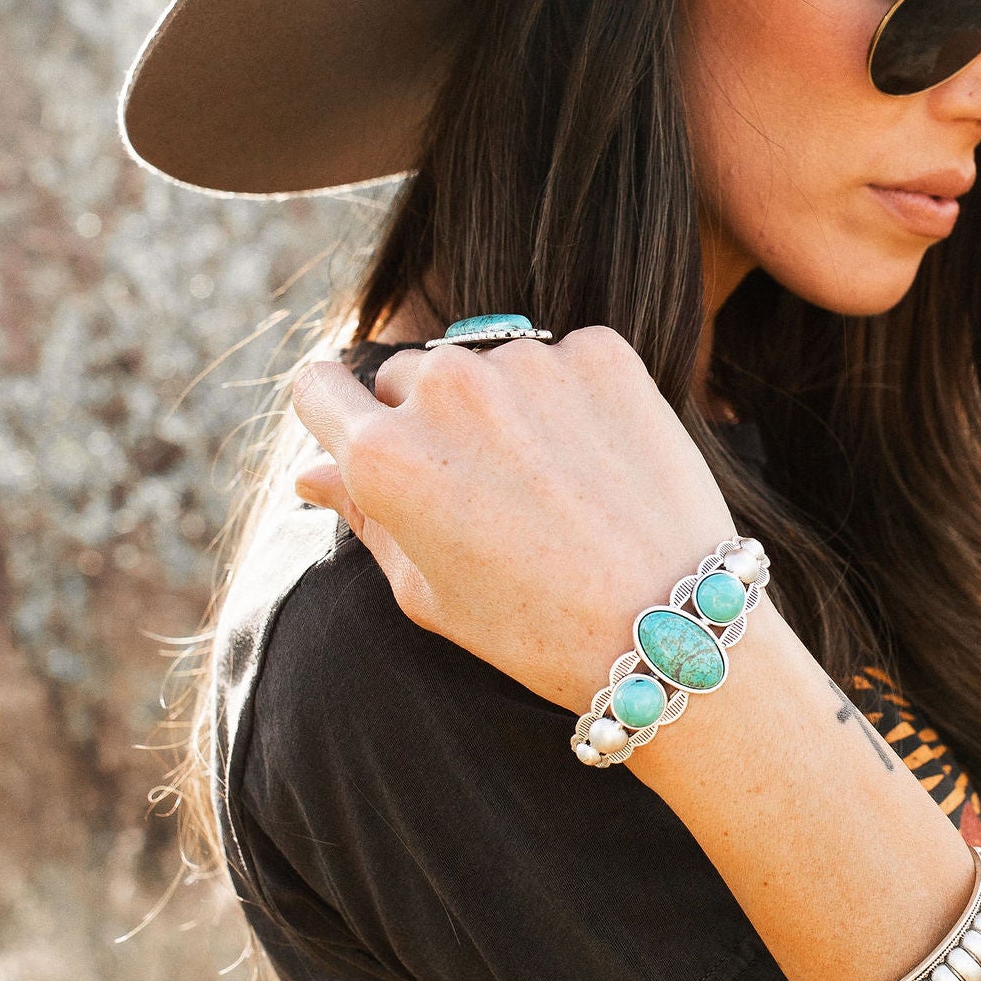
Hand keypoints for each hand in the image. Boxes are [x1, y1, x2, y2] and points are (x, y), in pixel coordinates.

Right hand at [289, 329, 734, 708]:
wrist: (671, 627)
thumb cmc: (536, 629)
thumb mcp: (426, 590)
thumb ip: (363, 517)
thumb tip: (309, 473)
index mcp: (384, 455)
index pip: (319, 386)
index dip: (336, 410)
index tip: (362, 428)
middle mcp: (446, 390)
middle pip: (407, 374)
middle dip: (429, 418)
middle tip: (485, 489)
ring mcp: (527, 361)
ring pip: (487, 363)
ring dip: (504, 404)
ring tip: (551, 483)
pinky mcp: (601, 351)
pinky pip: (562, 359)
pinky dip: (572, 397)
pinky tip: (598, 462)